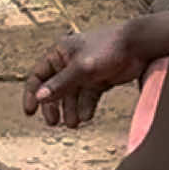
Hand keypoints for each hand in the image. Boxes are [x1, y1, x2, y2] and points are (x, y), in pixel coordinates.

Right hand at [23, 23, 144, 128]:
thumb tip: (39, 98)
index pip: (38, 75)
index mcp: (59, 53)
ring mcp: (84, 73)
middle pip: (54, 89)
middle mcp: (69, 63)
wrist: (138, 46)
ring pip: (72, 95)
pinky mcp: (98, 80)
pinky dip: (86, 107)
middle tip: (54, 123)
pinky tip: (87, 116)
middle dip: (53, 106)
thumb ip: (61, 84)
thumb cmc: (107, 48)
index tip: (30, 112)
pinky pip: (87, 97)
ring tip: (74, 123)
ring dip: (71, 110)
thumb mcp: (81, 68)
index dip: (32, 93)